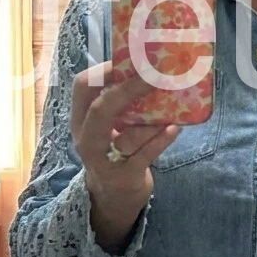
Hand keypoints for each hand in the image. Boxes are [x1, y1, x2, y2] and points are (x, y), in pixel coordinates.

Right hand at [71, 62, 179, 253]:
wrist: (112, 198)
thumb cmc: (115, 150)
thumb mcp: (109, 126)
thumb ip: (121, 103)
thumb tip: (153, 68)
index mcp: (81, 119)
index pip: (83, 86)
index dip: (105, 69)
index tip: (132, 59)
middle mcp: (87, 139)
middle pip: (100, 109)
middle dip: (127, 89)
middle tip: (153, 74)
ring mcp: (104, 160)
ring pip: (126, 136)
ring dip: (151, 119)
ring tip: (172, 102)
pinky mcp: (125, 177)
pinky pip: (144, 156)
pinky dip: (161, 140)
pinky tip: (175, 128)